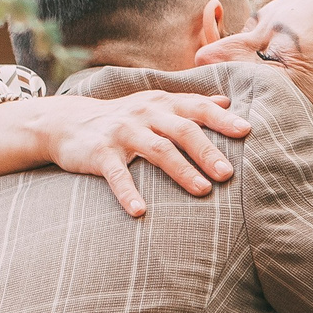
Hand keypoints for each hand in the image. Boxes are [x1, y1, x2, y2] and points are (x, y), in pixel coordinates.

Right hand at [43, 91, 252, 216]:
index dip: (222, 119)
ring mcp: (122, 132)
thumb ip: (189, 103)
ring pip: (157, 150)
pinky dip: (128, 193)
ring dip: (181, 171)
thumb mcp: (155, 104)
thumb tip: (226, 100)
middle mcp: (145, 114)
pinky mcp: (101, 153)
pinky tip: (140, 211)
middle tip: (227, 174)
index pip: (197, 107)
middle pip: (182, 130)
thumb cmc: (122, 117)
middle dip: (207, 151)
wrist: (67, 122)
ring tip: (203, 191)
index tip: (246, 131)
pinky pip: (117, 175)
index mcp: (162, 103)